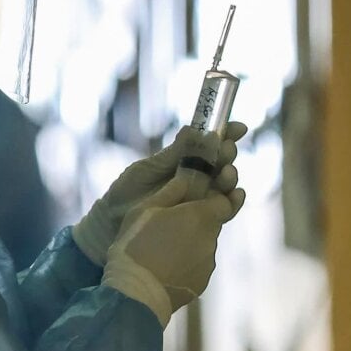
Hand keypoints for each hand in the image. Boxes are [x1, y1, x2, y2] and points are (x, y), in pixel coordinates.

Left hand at [73, 122, 246, 262]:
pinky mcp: (201, 217)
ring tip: (226, 172)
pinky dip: (233, 201)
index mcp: (184, 159)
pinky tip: (235, 195)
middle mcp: (197, 176)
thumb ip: (173, 154)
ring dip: (231, 176)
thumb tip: (192, 129)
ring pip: (226, 184)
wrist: (111, 222)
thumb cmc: (127, 191)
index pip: (211, 143)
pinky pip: (224, 209)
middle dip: (228, 153)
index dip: (227, 133)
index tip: (239, 128)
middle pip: (223, 162)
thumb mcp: (148, 169)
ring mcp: (200, 197)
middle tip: (226, 150)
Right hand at [99, 185, 246, 325]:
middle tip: (169, 226)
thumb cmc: (136, 244)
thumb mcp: (144, 210)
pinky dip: (185, 264)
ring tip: (160, 250)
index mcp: (201, 216)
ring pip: (203, 246)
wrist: (136, 292)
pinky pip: (196, 266)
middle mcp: (211, 238)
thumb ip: (170, 192)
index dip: (218, 198)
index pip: (225, 202)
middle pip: (211, 224)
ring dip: (189, 244)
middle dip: (196, 222)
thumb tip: (186, 179)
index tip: (208, 197)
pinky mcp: (202, 283)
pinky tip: (164, 267)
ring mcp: (208, 263)